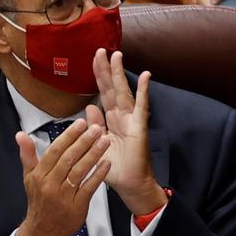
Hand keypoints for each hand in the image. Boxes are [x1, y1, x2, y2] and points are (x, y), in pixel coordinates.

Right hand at [11, 118, 110, 235]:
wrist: (42, 232)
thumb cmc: (39, 200)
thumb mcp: (29, 178)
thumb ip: (27, 155)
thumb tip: (20, 134)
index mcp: (38, 175)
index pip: (55, 151)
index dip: (69, 136)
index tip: (81, 122)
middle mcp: (49, 184)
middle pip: (69, 158)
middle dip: (84, 141)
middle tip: (98, 128)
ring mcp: (63, 196)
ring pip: (79, 171)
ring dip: (94, 154)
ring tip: (105, 141)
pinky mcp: (77, 206)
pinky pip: (89, 187)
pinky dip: (98, 174)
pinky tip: (107, 162)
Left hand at [90, 50, 164, 216]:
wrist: (130, 184)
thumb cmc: (115, 168)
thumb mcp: (97, 145)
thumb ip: (94, 126)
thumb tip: (89, 108)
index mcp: (110, 120)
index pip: (102, 93)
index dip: (98, 77)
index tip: (94, 59)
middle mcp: (121, 116)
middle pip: (112, 88)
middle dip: (106, 69)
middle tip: (101, 50)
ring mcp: (132, 119)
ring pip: (124, 92)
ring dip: (120, 74)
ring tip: (117, 55)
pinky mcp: (140, 126)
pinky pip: (141, 106)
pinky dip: (144, 91)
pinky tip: (146, 76)